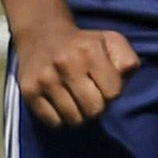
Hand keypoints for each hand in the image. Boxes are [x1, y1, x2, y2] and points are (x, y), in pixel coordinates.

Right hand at [13, 22, 136, 126]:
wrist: (41, 34)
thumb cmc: (84, 44)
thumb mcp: (111, 41)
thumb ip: (127, 60)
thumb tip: (123, 79)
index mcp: (89, 50)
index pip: (113, 93)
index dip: (112, 93)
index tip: (103, 85)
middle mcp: (66, 63)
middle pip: (94, 110)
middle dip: (97, 107)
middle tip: (90, 96)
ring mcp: (45, 79)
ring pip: (74, 120)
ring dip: (79, 116)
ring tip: (76, 101)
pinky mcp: (29, 91)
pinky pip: (54, 123)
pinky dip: (61, 120)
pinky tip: (60, 105)